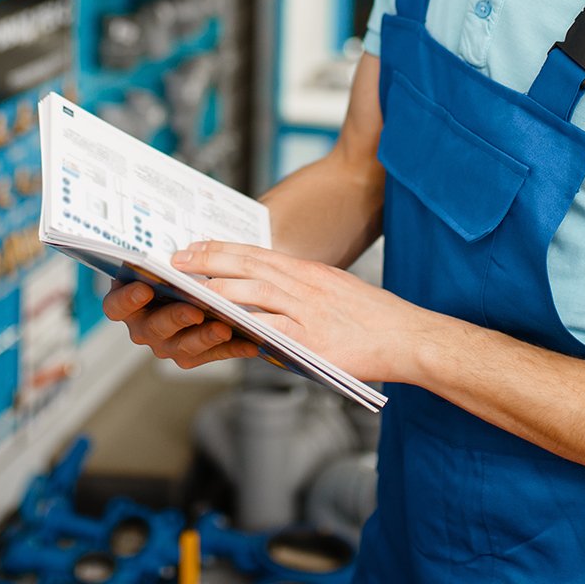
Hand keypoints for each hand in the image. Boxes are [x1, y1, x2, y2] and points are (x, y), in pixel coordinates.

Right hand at [101, 278, 261, 369]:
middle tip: (194, 311)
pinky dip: (233, 348)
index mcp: (128, 301)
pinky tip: (251, 341)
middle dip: (174, 318)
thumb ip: (170, 265)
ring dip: (205, 337)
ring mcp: (167, 344)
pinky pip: (213, 354)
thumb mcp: (168, 264)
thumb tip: (183, 255)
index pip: (116, 306)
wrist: (198, 289)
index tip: (145, 288)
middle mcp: (144, 326)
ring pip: (183, 346)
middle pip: (152, 328)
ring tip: (225, 327)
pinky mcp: (193, 355)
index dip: (127, 300)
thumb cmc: (176, 271)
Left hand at [172, 241, 432, 383]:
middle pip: (248, 264)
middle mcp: (305, 284)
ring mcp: (307, 310)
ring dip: (217, 286)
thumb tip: (266, 299)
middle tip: (177, 260)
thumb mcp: (334, 290)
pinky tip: (222, 321)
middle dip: (209, 260)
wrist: (407, 336)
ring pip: (254, 290)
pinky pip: (271, 326)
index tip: (195, 246)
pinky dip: (245, 322)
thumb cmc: (373, 318)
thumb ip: (300, 291)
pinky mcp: (312, 338)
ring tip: (188, 285)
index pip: (256, 252)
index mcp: (309, 271)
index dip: (222, 248)